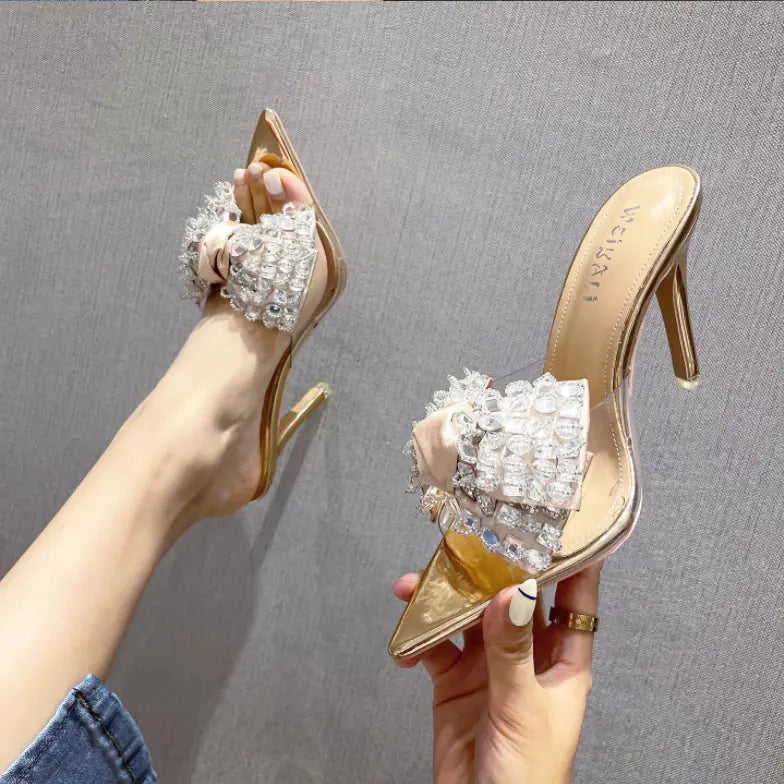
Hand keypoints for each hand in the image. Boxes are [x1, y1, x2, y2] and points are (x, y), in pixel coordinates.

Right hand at [393, 563, 601, 783]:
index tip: (564, 525)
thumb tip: (511, 593)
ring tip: (418, 585)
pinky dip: (418, 638)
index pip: (574, 601)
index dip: (573, 563)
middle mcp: (526, 657)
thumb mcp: (523, 707)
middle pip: (511, 599)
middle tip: (468, 541)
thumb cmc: (529, 777)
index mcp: (561, 662)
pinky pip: (436, 647)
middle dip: (490, 571)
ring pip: (468, 616)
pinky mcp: (455, 683)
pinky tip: (408, 639)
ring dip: (443, 600)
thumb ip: (511, 650)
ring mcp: (489, 668)